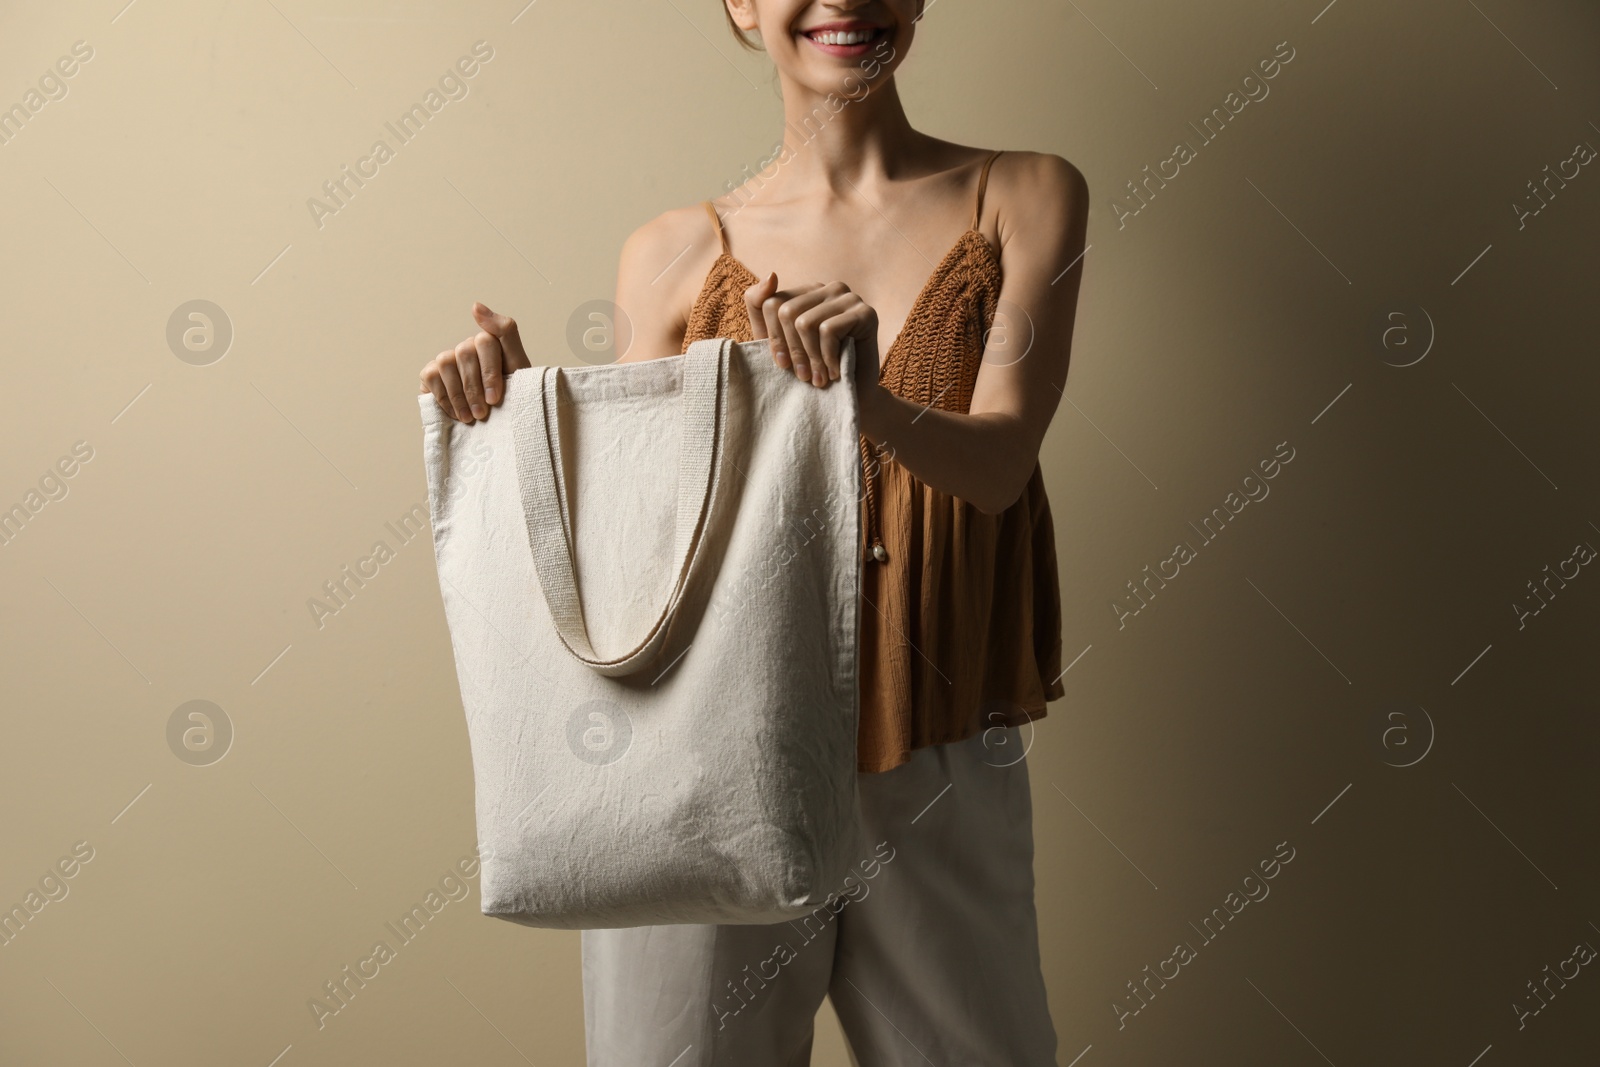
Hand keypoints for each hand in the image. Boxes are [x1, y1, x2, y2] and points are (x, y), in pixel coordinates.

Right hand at [419, 302, 530, 422]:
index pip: (486, 340)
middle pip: (466, 352)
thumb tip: (475, 305)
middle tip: (483, 413)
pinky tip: (456, 414)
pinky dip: (444, 397)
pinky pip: (431, 375)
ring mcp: (448, 359)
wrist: (495, 426)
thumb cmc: (509, 397)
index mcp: (490, 343)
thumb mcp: (518, 368)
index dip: (490, 371)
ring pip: (446, 361)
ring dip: (459, 394)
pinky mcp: (431, 373)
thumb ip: (505, 333)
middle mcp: (467, 348)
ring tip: (470, 418)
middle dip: (475, 387)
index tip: (495, 399)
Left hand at [742, 272, 881, 403]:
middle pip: (787, 312)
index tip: (784, 365)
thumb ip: (760, 305)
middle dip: (792, 351)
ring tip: (818, 379)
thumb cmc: (811, 368)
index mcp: (809, 292)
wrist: (850, 396)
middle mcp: (830, 289)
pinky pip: (829, 330)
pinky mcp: (866, 313)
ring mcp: (850, 298)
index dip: (774, 339)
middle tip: (803, 376)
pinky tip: (835, 373)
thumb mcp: (775, 339)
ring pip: (806, 322)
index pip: (772, 304)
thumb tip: (771, 274)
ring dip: (811, 359)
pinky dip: (827, 358)